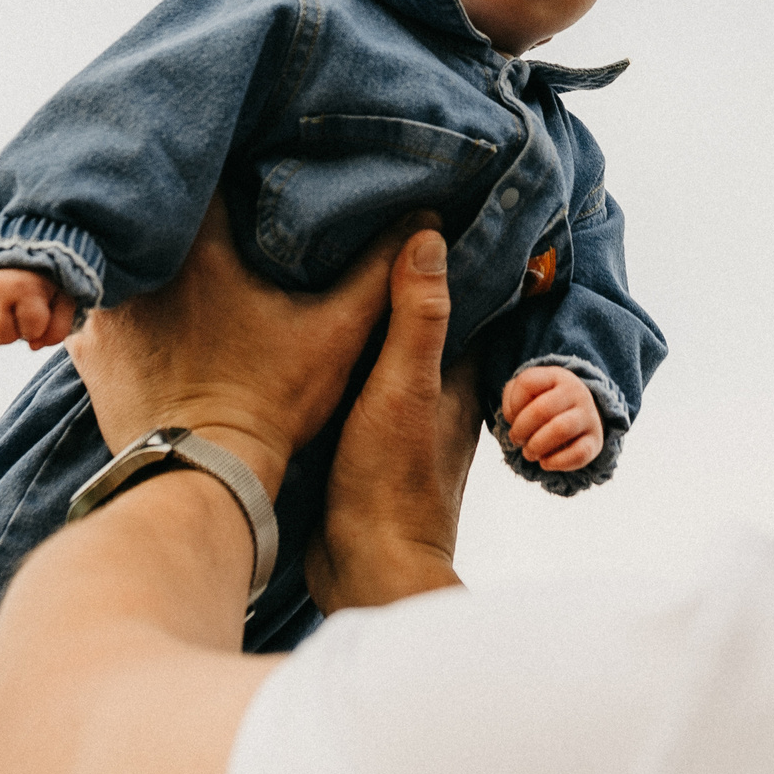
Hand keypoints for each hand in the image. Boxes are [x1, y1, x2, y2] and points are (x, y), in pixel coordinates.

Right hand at [0, 267, 77, 350]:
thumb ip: (59, 327)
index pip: (32, 330)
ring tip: (3, 322)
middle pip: (4, 338)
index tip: (37, 314)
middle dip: (15, 334)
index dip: (37, 329)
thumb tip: (33, 346)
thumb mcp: (60, 300)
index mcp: (24, 286)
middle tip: (17, 316)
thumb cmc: (40, 287)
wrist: (11, 261)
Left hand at [65, 193, 401, 497]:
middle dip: (188, 210)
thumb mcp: (337, 333)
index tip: (251, 162)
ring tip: (186, 261)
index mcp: (195, 247)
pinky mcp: (88, 351)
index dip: (229, 163)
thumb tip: (423, 217)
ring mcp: (104, 311)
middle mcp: (137, 270)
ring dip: (152, 257)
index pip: (203, 172)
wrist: (202, 479)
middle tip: (224, 209)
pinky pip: (102, 305)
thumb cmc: (269, 404)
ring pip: (128, 258)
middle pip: (159, 214)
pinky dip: (125, 303)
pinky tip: (154, 311)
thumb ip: (378, 271)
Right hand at [307, 222, 483, 613]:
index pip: (464, 297)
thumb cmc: (392, 482)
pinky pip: (353, 382)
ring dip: (366, 316)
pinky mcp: (359, 441)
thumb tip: (431, 235)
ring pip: (384, 352)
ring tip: (330, 258)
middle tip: (367, 219)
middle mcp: (434, 393)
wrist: (364, 570)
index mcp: (459, 374)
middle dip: (403, 278)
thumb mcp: (405, 386)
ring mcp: (396, 418)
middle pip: (421, 321)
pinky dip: (340, 354)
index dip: (448, 254)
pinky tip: (309, 330)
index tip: (424, 204)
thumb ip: (417, 317)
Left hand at [501, 365, 604, 471]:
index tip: (512, 417)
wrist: (579, 418)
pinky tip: (546, 462)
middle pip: (541, 410)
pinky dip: (556, 463)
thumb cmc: (544, 406)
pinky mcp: (596, 441)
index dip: (511, 405)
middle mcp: (576, 392)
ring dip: (536, 446)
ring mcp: (589, 416)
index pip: (527, 383)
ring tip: (529, 453)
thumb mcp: (527, 395)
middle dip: (520, 430)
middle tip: (517, 440)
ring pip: (560, 430)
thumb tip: (513, 419)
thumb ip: (511, 400)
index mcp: (556, 376)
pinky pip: (578, 453)